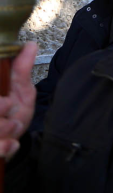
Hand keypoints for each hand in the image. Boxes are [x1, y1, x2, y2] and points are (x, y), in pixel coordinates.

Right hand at [0, 43, 36, 158]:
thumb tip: (30, 45)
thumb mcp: (21, 89)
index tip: (9, 103)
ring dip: (5, 130)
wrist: (15, 137)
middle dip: (1, 121)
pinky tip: (12, 144)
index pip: (0, 103)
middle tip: (13, 117)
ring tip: (15, 126)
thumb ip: (21, 70)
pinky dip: (5, 147)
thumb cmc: (15, 111)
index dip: (1, 105)